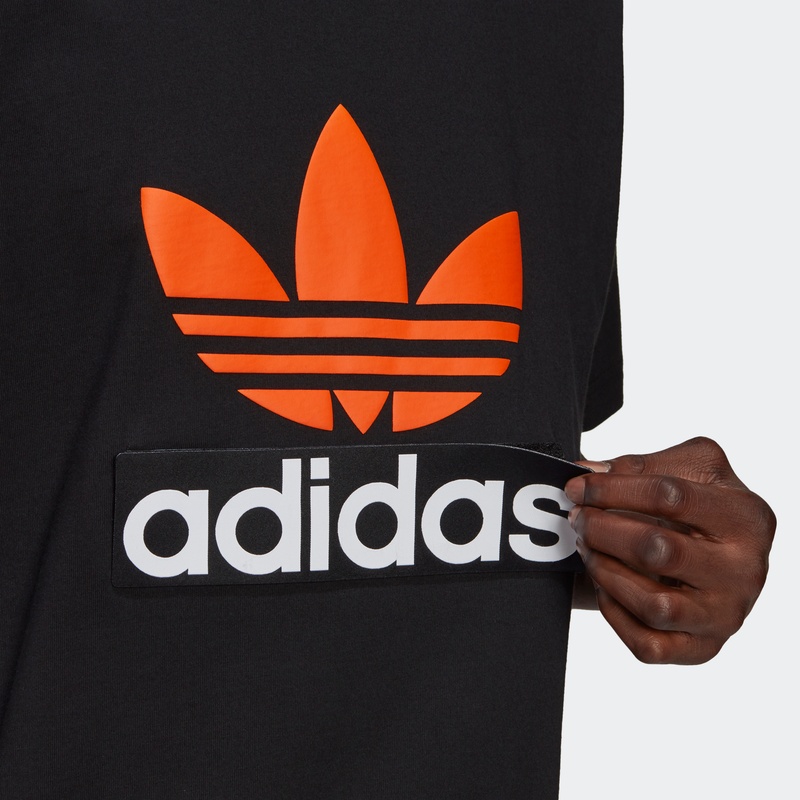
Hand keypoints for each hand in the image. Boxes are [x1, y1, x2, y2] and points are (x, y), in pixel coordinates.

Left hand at [565, 437, 775, 664]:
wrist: (722, 551)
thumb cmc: (701, 505)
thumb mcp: (688, 467)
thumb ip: (638, 465)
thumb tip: (584, 473)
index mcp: (746, 517)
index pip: (669, 496)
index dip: (612, 489)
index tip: (576, 486)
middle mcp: (744, 571)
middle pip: (658, 551)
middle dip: (603, 530)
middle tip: (577, 518)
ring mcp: (725, 615)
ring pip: (654, 605)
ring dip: (605, 571)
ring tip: (587, 548)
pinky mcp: (703, 648)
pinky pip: (648, 645)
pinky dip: (615, 614)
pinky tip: (605, 585)